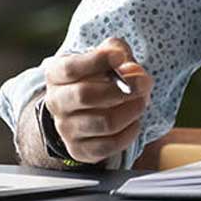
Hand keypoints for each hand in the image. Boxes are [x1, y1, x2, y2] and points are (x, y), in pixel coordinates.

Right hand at [41, 37, 153, 163]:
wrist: (85, 108)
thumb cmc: (98, 76)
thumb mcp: (104, 56)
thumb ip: (117, 51)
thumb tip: (130, 68)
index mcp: (56, 75)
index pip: (70, 68)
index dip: (96, 61)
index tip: (119, 57)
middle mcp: (56, 102)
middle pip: (85, 95)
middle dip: (121, 89)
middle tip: (144, 83)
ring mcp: (66, 129)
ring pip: (104, 123)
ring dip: (131, 111)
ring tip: (142, 101)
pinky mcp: (80, 150)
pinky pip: (109, 145)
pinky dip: (129, 133)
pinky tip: (134, 121)